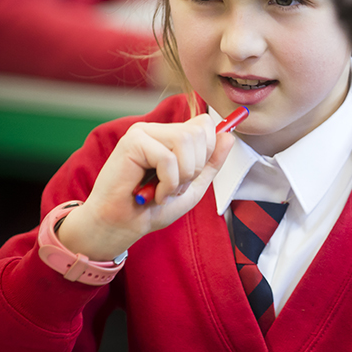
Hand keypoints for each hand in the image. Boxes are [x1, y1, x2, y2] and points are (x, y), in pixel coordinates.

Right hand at [56, 114, 234, 259]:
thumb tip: (229, 135)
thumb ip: (211, 162)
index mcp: (170, 136)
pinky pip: (168, 157)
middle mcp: (156, 129)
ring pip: (185, 141)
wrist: (122, 226)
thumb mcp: (192, 186)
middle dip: (194, 168)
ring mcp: (143, 133)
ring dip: (182, 176)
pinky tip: (154, 194)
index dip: (208, 152)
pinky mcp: (132, 142)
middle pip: (198, 132)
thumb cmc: (152, 208)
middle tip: (174, 187)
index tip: (190, 176)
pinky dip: (168, 182)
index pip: (204, 125)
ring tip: (165, 190)